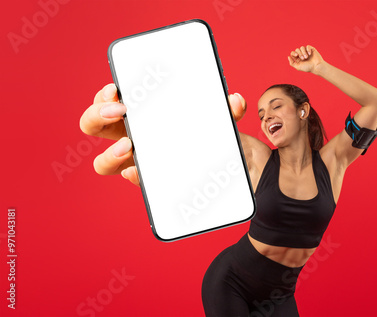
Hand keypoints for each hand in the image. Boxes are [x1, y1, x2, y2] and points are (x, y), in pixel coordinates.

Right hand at [80, 84, 246, 185]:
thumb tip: (235, 101)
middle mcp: (131, 135)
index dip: (104, 95)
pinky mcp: (149, 182)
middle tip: (120, 110)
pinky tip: (139, 171)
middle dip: (97, 114)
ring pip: (104, 162)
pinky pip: (132, 180)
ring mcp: (137, 161)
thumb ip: (227, 109)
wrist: (230, 166)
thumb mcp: (219, 119)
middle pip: (93, 124)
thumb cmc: (212, 135)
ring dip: (109, 154)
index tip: (116, 90)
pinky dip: (132, 175)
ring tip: (129, 147)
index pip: (109, 100)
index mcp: (140, 113)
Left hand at [288, 45, 324, 73]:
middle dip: (299, 53)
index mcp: (298, 58)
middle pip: (297, 49)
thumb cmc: (308, 68)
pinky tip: (310, 54)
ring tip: (306, 57)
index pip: (293, 53)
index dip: (293, 53)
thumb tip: (288, 56)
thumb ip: (292, 63)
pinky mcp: (311, 49)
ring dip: (303, 52)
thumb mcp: (298, 67)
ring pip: (302, 47)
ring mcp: (306, 51)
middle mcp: (302, 54)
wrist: (316, 66)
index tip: (296, 55)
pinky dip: (308, 49)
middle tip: (303, 58)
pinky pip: (307, 46)